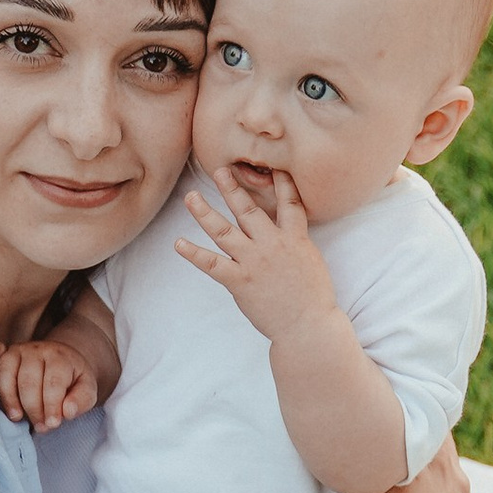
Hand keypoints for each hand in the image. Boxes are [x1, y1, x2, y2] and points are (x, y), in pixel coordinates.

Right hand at [0, 335, 100, 432]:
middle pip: (28, 381)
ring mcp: (19, 350)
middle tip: (39, 426)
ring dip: (8, 398)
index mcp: (60, 358)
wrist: (66, 361)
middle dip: (33, 408)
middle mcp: (37, 350)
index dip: (51, 406)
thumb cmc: (74, 381)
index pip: (53, 384)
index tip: (51, 424)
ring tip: (17, 417)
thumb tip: (67, 411)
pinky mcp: (6, 352)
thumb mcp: (88, 391)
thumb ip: (81, 401)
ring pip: (6, 373)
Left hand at [175, 172, 338, 341]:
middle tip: (218, 170)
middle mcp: (272, 244)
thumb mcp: (311, 260)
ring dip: (204, 212)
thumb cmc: (313, 297)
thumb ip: (295, 242)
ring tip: (190, 197)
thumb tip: (286, 229)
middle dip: (232, 188)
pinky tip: (178, 243)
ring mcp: (253, 262)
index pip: (288, 202)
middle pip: (248, 209)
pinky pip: (211, 264)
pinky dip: (193, 254)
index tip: (272, 166)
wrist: (307, 326)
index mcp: (294, 238)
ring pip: (223, 231)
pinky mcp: (239, 281)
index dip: (281, 182)